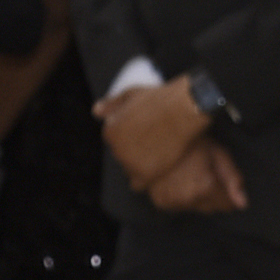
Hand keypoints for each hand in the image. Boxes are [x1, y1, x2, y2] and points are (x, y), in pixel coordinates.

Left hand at [97, 73, 205, 190]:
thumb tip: (96, 112)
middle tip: (156, 143)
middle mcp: (116, 149)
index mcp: (110, 131)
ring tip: (160, 153)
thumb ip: (112, 105)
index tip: (146, 134)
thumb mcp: (131, 94)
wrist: (183, 110)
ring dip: (142, 165)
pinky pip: (138, 185)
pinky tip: (157, 169)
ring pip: (130, 171)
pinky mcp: (145, 174)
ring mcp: (130, 163)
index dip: (131, 138)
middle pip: (123, 158)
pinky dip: (146, 178)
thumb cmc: (161, 99)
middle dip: (136, 152)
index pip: (116, 142)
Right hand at [146, 137, 246, 212]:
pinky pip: (181, 206)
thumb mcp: (219, 153)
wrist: (158, 138)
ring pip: (197, 208)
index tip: (220, 177)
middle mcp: (190, 199)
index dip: (227, 192)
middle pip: (212, 208)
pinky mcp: (162, 202)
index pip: (228, 206)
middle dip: (213, 194)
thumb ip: (233, 179)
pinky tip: (178, 181)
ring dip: (197, 196)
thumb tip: (243, 204)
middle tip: (203, 172)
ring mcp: (174, 202)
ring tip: (189, 174)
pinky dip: (182, 197)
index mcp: (206, 187)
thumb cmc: (192, 142)